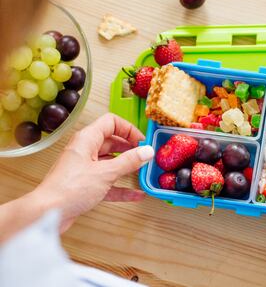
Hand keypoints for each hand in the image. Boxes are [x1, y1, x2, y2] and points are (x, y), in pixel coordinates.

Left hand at [32, 113, 153, 231]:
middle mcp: (85, 150)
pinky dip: (121, 187)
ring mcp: (85, 168)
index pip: (111, 122)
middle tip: (145, 156)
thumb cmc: (69, 189)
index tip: (142, 141)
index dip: (128, 129)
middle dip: (130, 148)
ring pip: (111, 162)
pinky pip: (108, 182)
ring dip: (127, 167)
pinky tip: (135, 194)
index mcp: (87, 139)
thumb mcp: (106, 173)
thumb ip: (129, 162)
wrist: (47, 213)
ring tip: (143, 171)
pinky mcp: (86, 185)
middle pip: (112, 142)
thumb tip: (147, 151)